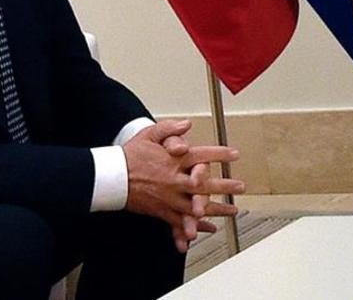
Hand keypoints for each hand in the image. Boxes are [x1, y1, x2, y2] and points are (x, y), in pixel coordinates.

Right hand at [123, 119, 244, 250]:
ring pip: (197, 206)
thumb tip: (187, 124)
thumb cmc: (130, 154)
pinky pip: (181, 221)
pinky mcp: (162, 210)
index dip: (220, 155)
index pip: (202, 156)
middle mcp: (175, 180)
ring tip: (232, 211)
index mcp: (174, 160)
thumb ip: (169, 128)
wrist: (112, 177)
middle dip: (225, 186)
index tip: (234, 155)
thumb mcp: (149, 134)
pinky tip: (207, 228)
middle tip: (240, 187)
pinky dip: (196, 226)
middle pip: (205, 184)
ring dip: (216, 209)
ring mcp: (169, 197)